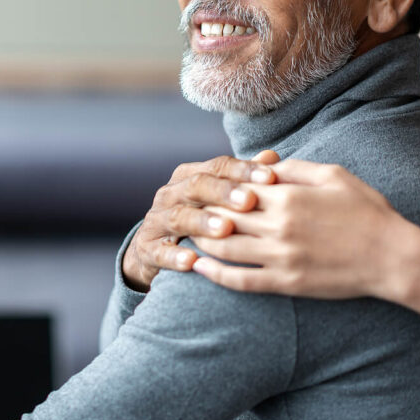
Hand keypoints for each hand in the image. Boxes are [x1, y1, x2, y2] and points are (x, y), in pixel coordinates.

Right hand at [122, 151, 278, 291]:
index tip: (270, 177)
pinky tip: (191, 262)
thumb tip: (272, 157)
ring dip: (201, 222)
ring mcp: (156, 221)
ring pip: (178, 217)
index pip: (217, 167)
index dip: (243, 170)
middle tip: (249, 201)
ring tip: (225, 229)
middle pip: (196, 186)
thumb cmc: (198, 219)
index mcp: (189, 176)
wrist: (154, 250)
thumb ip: (243, 180)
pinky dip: (174, 256)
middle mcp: (170, 194)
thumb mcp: (218, 198)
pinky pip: (159, 252)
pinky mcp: (147, 249)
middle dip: (223, 192)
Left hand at [191, 159, 417, 300]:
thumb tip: (264, 163)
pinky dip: (215, 275)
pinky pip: (241, 280)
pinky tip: (199, 268)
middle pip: (222, 217)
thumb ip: (295, 168)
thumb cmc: (367, 211)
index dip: (212, 187)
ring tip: (188, 236)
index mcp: (288, 195)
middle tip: (185, 211)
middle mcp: (279, 225)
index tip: (199, 187)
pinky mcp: (287, 282)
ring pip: (224, 249)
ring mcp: (281, 256)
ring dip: (201, 242)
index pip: (234, 188)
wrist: (393, 257)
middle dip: (200, 213)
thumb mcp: (333, 175)